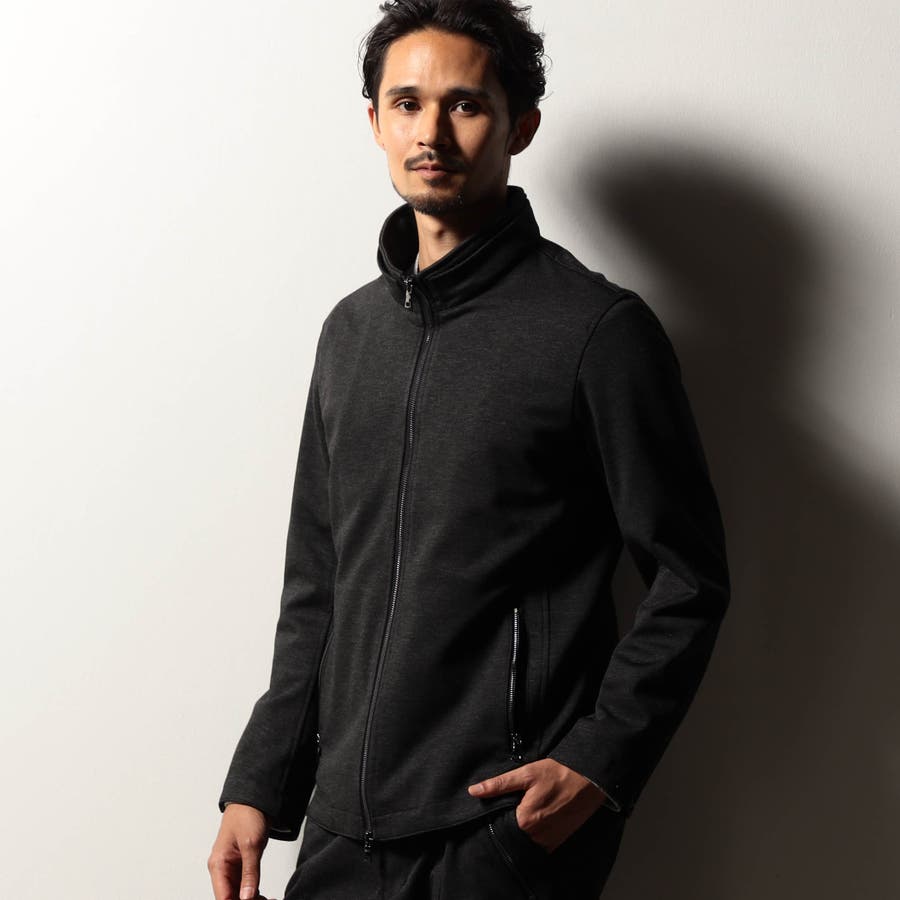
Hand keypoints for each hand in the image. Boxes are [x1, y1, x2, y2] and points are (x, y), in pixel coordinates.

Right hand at [207, 803, 268, 899]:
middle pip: (230, 897)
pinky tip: (265, 896)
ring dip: (252, 899)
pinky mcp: (242, 865)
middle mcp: (222, 869)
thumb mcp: (251, 844)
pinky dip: (254, 893)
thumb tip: (246, 898)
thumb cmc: (247, 814)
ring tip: (269, 899)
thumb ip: (250, 873)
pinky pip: (245, 886)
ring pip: (238, 894)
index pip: (223, 897)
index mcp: (218, 864)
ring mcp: (232, 868)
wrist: (254, 799)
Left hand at [467, 758, 606, 852]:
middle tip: (513, 805)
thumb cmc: (558, 774)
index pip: (499, 826)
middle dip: (508, 823)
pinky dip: (534, 835)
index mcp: (525, 821)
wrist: (589, 781)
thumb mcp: (527, 774)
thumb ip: (499, 785)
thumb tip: (474, 791)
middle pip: (512, 834)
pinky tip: (537, 818)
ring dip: (521, 830)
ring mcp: (549, 842)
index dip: (495, 815)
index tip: (497, 805)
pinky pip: (539, 844)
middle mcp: (536, 837)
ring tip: (526, 809)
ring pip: (525, 840)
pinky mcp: (558, 842)